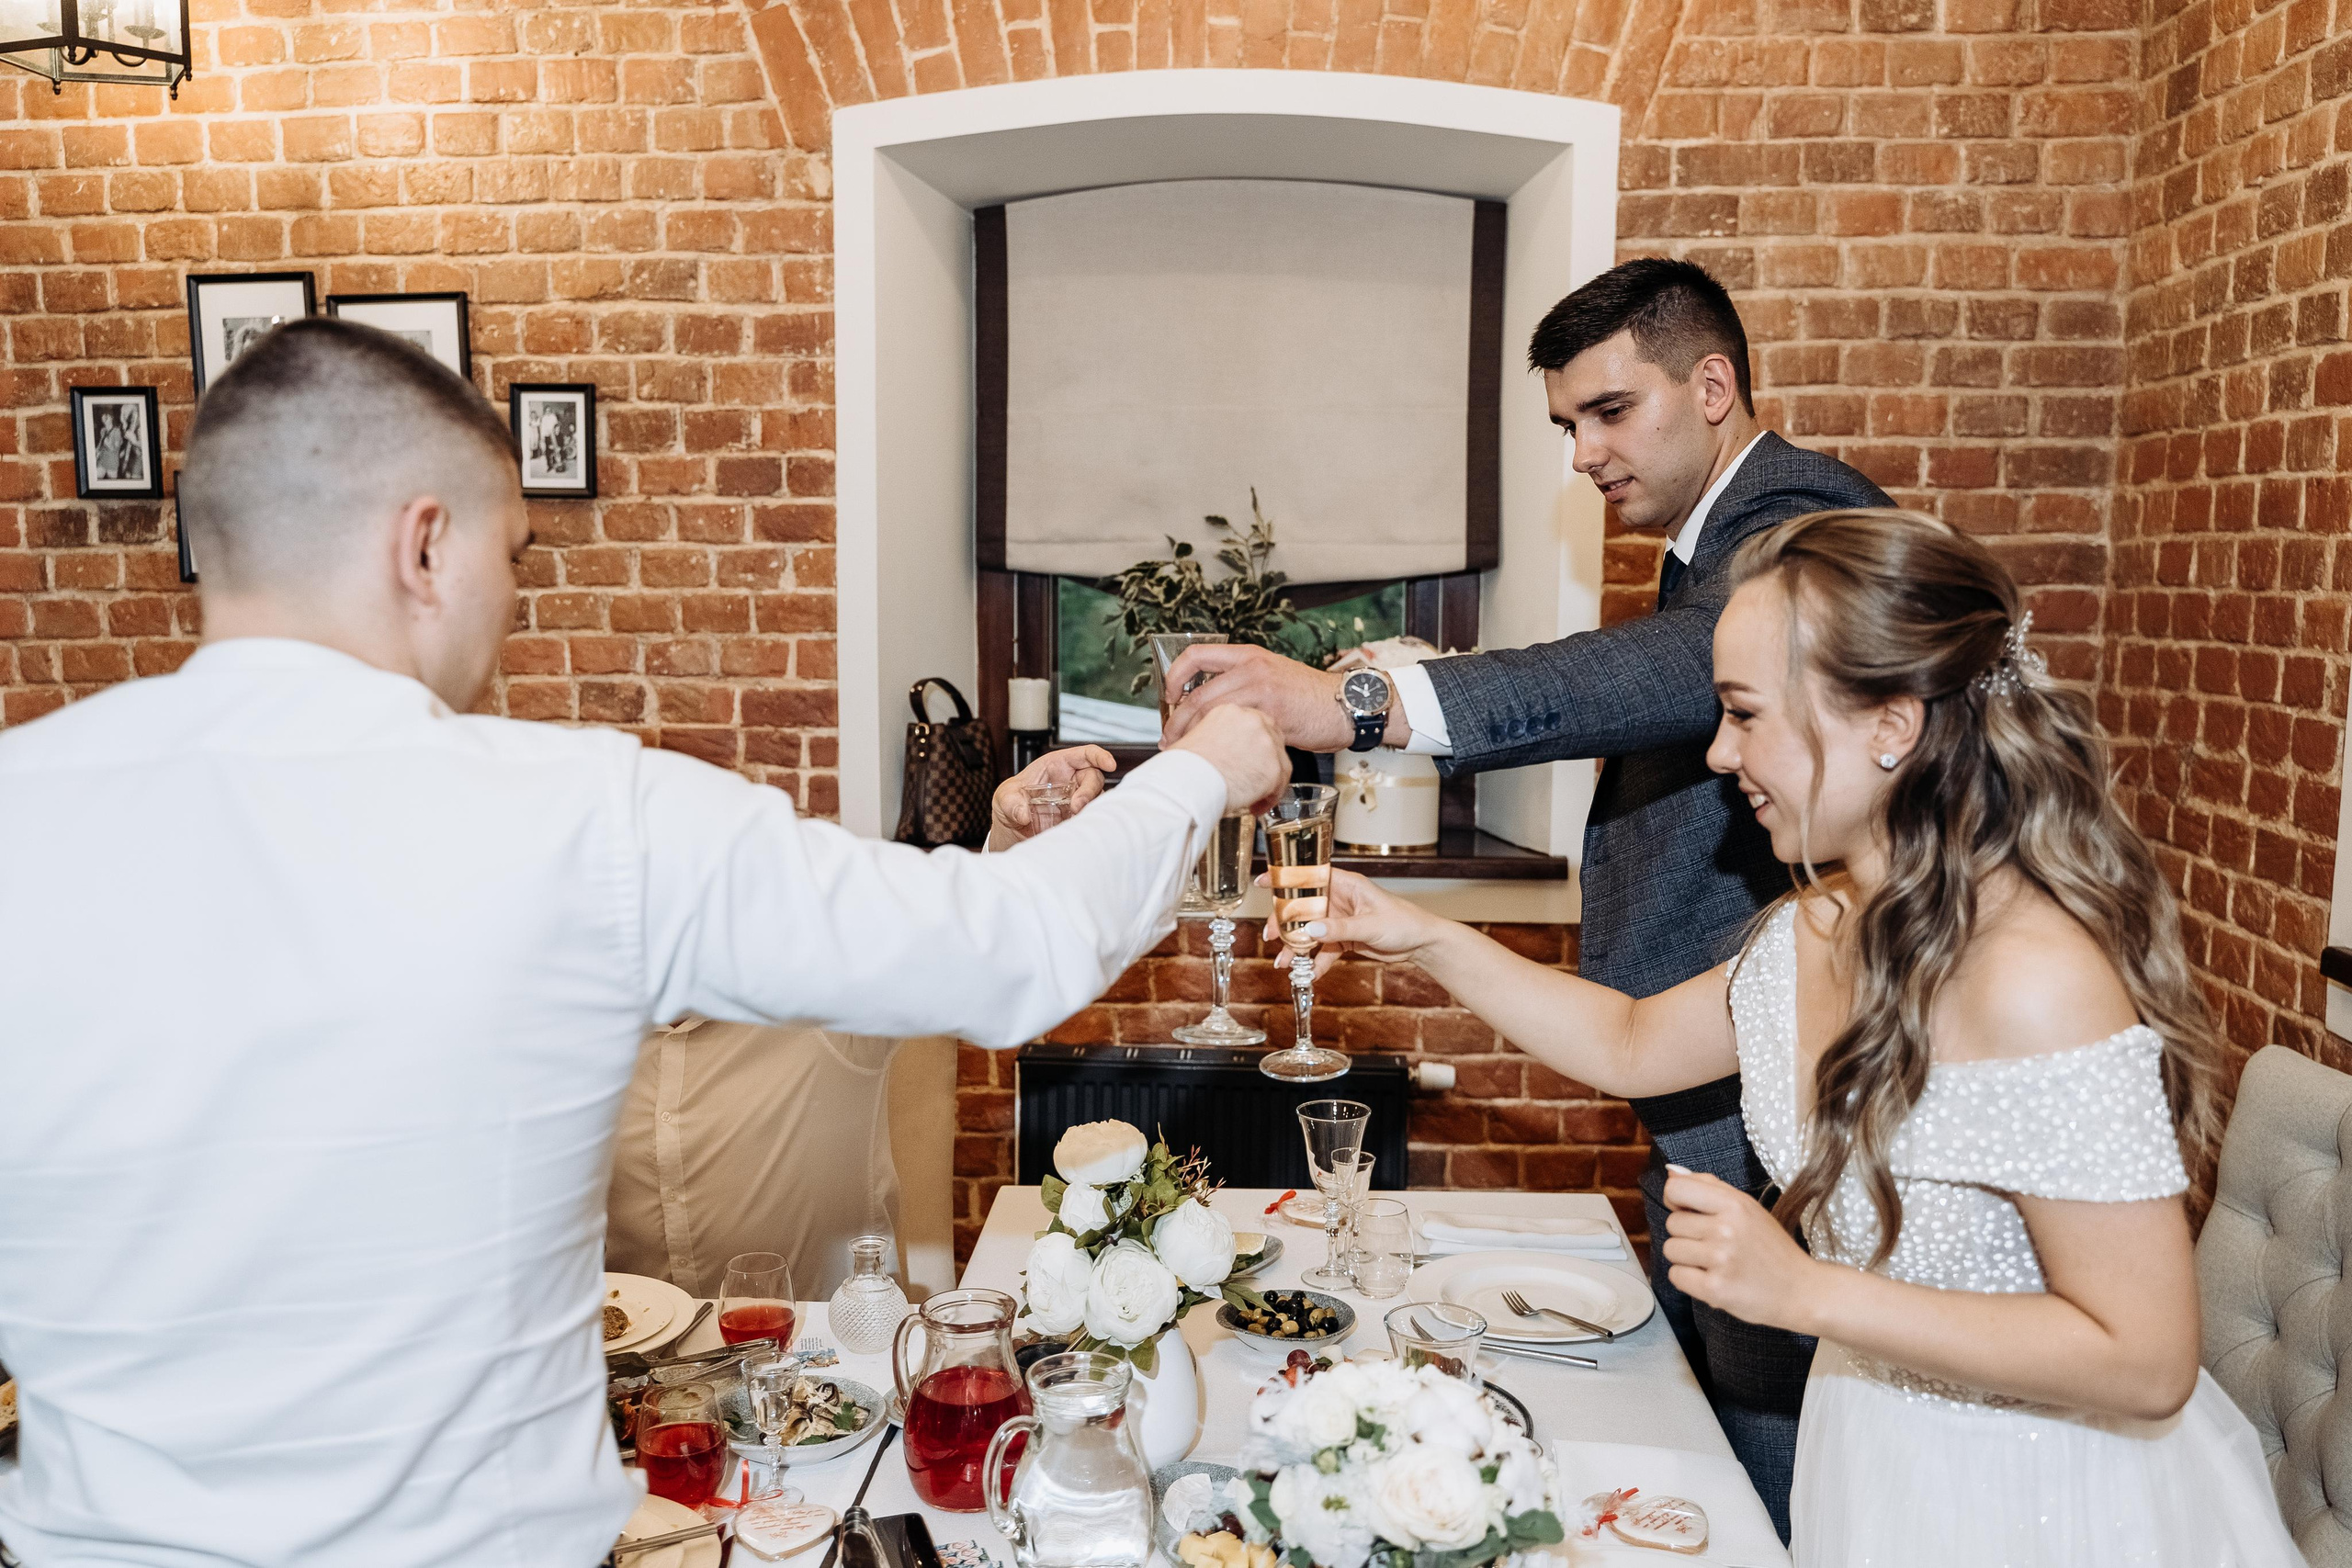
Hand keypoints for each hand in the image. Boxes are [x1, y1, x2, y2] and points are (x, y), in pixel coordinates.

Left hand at [988, 745, 1115, 848]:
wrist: (1011, 829)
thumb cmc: (1009, 803)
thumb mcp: (1004, 798)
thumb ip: (1011, 803)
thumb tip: (1022, 813)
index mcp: (1057, 764)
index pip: (1085, 754)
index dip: (1099, 756)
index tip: (1109, 764)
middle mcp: (1071, 780)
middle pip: (1094, 777)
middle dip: (1090, 790)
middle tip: (1077, 806)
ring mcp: (1076, 799)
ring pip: (1095, 798)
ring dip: (1089, 807)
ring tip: (1074, 818)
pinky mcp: (1077, 817)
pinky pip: (1090, 815)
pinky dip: (1087, 820)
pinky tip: (1076, 826)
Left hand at [1160, 644, 1356, 751]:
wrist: (1346, 706)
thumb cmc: (1309, 697)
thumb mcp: (1272, 676)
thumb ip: (1242, 683)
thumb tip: (1209, 705)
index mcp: (1248, 656)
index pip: (1196, 656)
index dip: (1174, 676)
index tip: (1168, 697)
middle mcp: (1251, 668)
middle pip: (1197, 695)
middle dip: (1176, 721)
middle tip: (1170, 739)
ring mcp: (1261, 690)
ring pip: (1210, 714)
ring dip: (1192, 736)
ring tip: (1186, 751)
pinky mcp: (1272, 715)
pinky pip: (1235, 731)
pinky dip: (1220, 747)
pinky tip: (1217, 758)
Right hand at [1168, 704, 1290, 816]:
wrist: (1184, 782)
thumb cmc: (1181, 766)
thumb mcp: (1193, 738)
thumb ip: (1212, 738)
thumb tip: (1215, 750)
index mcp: (1232, 712)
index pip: (1253, 724)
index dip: (1251, 745)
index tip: (1246, 757)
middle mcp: (1253, 722)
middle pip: (1272, 739)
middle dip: (1264, 760)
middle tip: (1252, 776)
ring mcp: (1266, 744)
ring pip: (1278, 762)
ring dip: (1268, 781)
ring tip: (1252, 795)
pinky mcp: (1272, 768)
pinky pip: (1279, 785)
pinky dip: (1268, 798)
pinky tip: (1254, 805)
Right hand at [1260, 868, 1448, 978]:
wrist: (1421, 944)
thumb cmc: (1404, 923)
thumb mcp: (1370, 924)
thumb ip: (1340, 928)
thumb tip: (1311, 930)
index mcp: (1346, 884)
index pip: (1310, 875)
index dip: (1286, 877)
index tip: (1264, 882)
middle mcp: (1339, 900)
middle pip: (1303, 907)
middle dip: (1285, 923)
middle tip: (1272, 937)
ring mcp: (1340, 920)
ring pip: (1310, 931)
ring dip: (1297, 947)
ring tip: (1284, 963)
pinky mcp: (1344, 938)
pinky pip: (1323, 950)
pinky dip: (1315, 962)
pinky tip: (1308, 974)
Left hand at [1660, 1168, 1822, 1332]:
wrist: (1801, 1291)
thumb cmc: (1771, 1248)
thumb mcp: (1748, 1208)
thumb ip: (1710, 1187)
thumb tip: (1672, 1172)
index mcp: (1735, 1204)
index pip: (1676, 1190)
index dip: (1676, 1201)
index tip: (1689, 1211)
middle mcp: (1726, 1229)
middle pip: (1672, 1223)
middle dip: (1687, 1234)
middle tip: (1715, 1244)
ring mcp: (1720, 1260)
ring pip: (1670, 1250)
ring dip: (1687, 1258)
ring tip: (1715, 1262)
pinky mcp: (1715, 1289)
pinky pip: (1675, 1276)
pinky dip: (1689, 1279)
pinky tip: (1712, 1278)